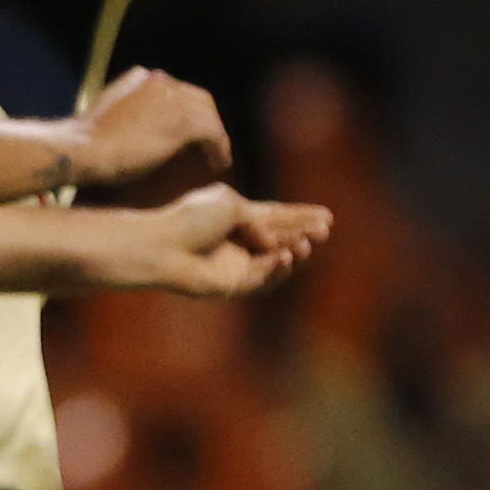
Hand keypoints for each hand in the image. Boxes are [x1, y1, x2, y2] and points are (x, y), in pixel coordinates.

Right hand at [72, 67, 228, 191]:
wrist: (81, 151)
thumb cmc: (86, 144)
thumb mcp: (108, 116)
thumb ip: (129, 112)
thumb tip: (140, 127)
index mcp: (141, 77)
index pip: (178, 91)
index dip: (187, 112)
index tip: (189, 133)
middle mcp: (161, 80)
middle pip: (200, 101)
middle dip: (206, 122)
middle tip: (208, 147)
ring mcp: (174, 99)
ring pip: (210, 117)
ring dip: (215, 138)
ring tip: (216, 158)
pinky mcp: (184, 121)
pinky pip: (215, 135)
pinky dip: (219, 151)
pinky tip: (218, 165)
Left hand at [140, 186, 332, 295]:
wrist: (162, 246)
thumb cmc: (189, 220)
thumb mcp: (229, 205)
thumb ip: (259, 221)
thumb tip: (273, 242)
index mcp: (236, 216)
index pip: (276, 216)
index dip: (301, 215)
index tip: (327, 214)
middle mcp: (238, 240)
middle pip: (280, 238)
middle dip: (303, 234)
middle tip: (324, 231)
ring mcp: (236, 263)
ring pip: (275, 261)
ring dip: (293, 253)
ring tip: (303, 245)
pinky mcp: (233, 284)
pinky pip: (263, 279)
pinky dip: (276, 269)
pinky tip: (285, 257)